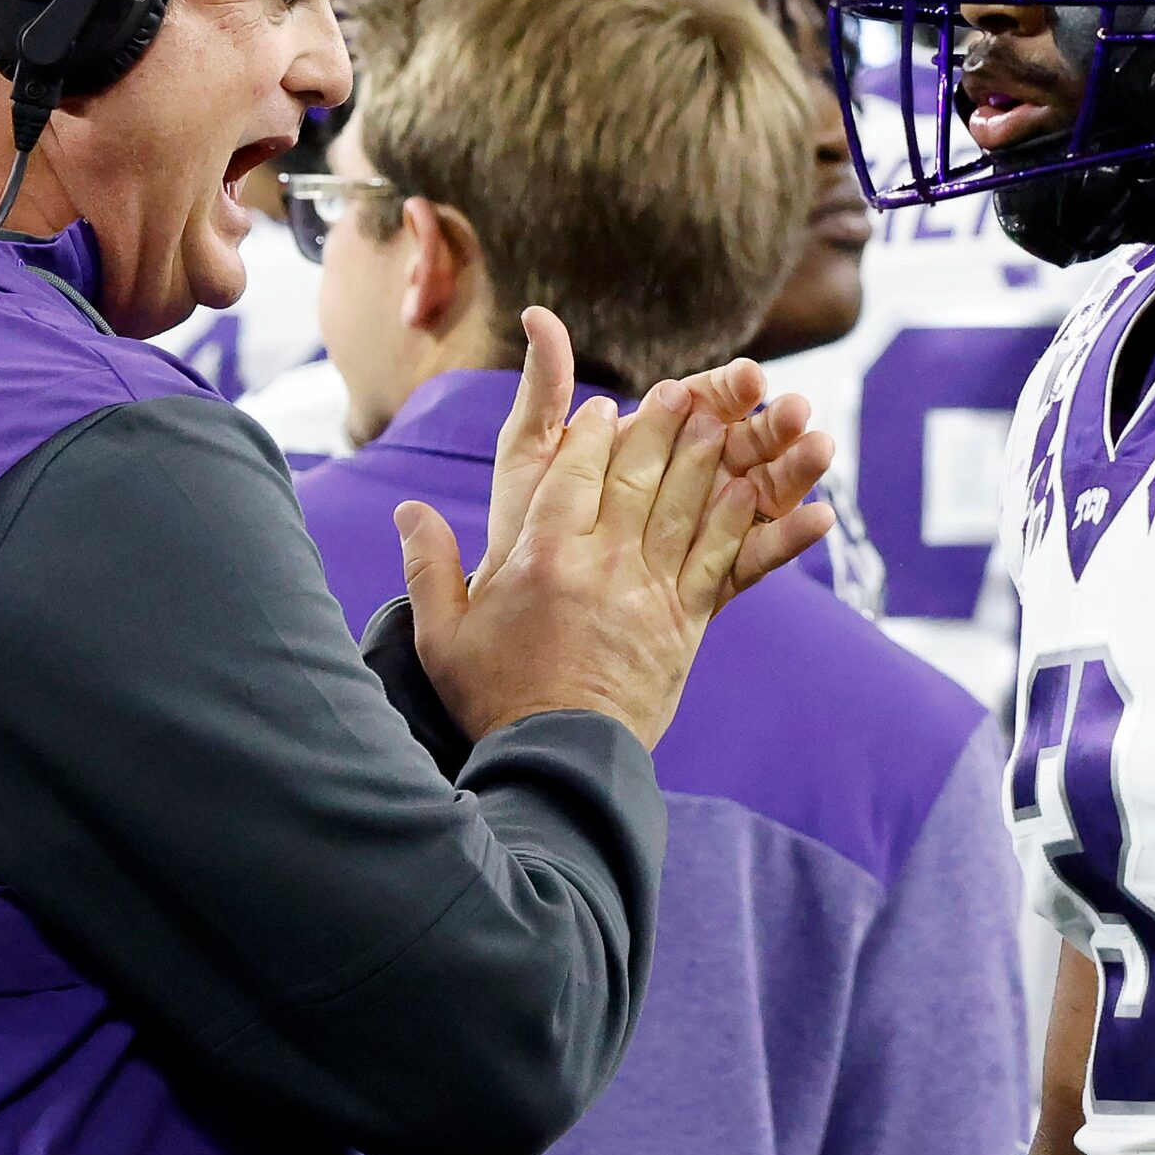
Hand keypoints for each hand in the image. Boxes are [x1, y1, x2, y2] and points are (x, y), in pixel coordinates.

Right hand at [397, 361, 809, 748]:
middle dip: (658, 426)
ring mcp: (649, 591)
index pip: (572, 472)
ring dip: (703, 456)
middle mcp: (601, 563)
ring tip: (718, 418)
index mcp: (541, 557)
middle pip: (637, 475)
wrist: (560, 763)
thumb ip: (427, 566)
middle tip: (677, 390)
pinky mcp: (686, 622)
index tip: (602, 407)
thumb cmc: (495, 699)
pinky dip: (736, 518)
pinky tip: (748, 488)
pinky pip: (718, 556)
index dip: (590, 433)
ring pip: (684, 505)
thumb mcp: (442, 635)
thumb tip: (406, 509)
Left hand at [478, 308, 834, 597]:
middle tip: (796, 411)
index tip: (749, 377)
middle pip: (742, 442)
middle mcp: (686, 477)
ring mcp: (705, 527)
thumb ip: (544, 388)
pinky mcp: (714, 578)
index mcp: (651, 439)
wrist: (520, 616)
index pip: (700, 400)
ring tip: (821, 449)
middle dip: (771, 424)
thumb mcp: (529, 453)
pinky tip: (822, 519)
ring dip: (795, 469)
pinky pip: (757, 556)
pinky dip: (789, 538)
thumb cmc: (520, 525)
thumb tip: (536, 313)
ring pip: (761, 492)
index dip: (727, 388)